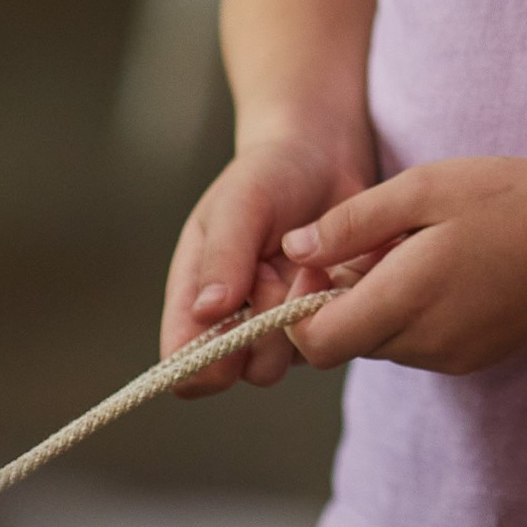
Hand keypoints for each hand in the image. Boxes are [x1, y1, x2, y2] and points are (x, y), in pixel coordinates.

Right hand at [160, 134, 369, 392]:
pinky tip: (339, 266)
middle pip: (247, 369)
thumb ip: (223, 254)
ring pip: (295, 356)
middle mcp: (238, 320)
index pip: (186, 367)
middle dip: (269, 328)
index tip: (235, 324)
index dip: (207, 363)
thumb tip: (207, 311)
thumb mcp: (241, 201)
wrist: (326, 157)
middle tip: (278, 272)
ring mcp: (283, 323)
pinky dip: (341, 305)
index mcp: (197, 297)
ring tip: (312, 263)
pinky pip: (337, 335)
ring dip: (307, 314)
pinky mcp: (324, 317)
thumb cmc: (271, 173)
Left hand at [279, 156, 526, 372]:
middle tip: (381, 240)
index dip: (301, 306)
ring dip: (382, 303)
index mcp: (408, 300)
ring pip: (384, 342)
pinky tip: (450, 268)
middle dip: (344, 298)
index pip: (316, 342)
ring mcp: (454, 358)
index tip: (325, 259)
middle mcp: (426, 344)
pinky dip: (416, 312)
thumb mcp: (424, 188)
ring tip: (421, 248)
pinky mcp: (476, 358)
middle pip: (348, 341)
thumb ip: (352, 223)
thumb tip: (294, 249)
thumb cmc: (511, 199)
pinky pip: (420, 343)